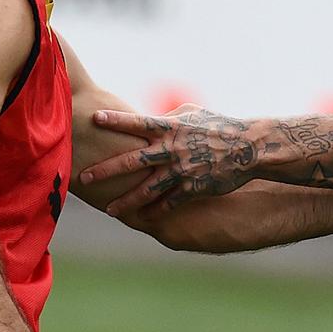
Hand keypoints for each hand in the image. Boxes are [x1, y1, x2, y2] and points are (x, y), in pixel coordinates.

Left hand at [80, 108, 258, 214]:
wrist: (249, 148)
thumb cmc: (219, 125)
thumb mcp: (193, 113)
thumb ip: (167, 117)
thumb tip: (148, 119)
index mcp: (172, 127)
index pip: (138, 122)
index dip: (116, 120)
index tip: (94, 118)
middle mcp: (173, 149)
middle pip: (133, 161)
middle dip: (106, 170)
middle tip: (84, 177)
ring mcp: (183, 170)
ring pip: (147, 190)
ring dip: (126, 201)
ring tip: (109, 210)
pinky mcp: (194, 188)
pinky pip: (169, 203)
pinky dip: (155, 211)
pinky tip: (142, 218)